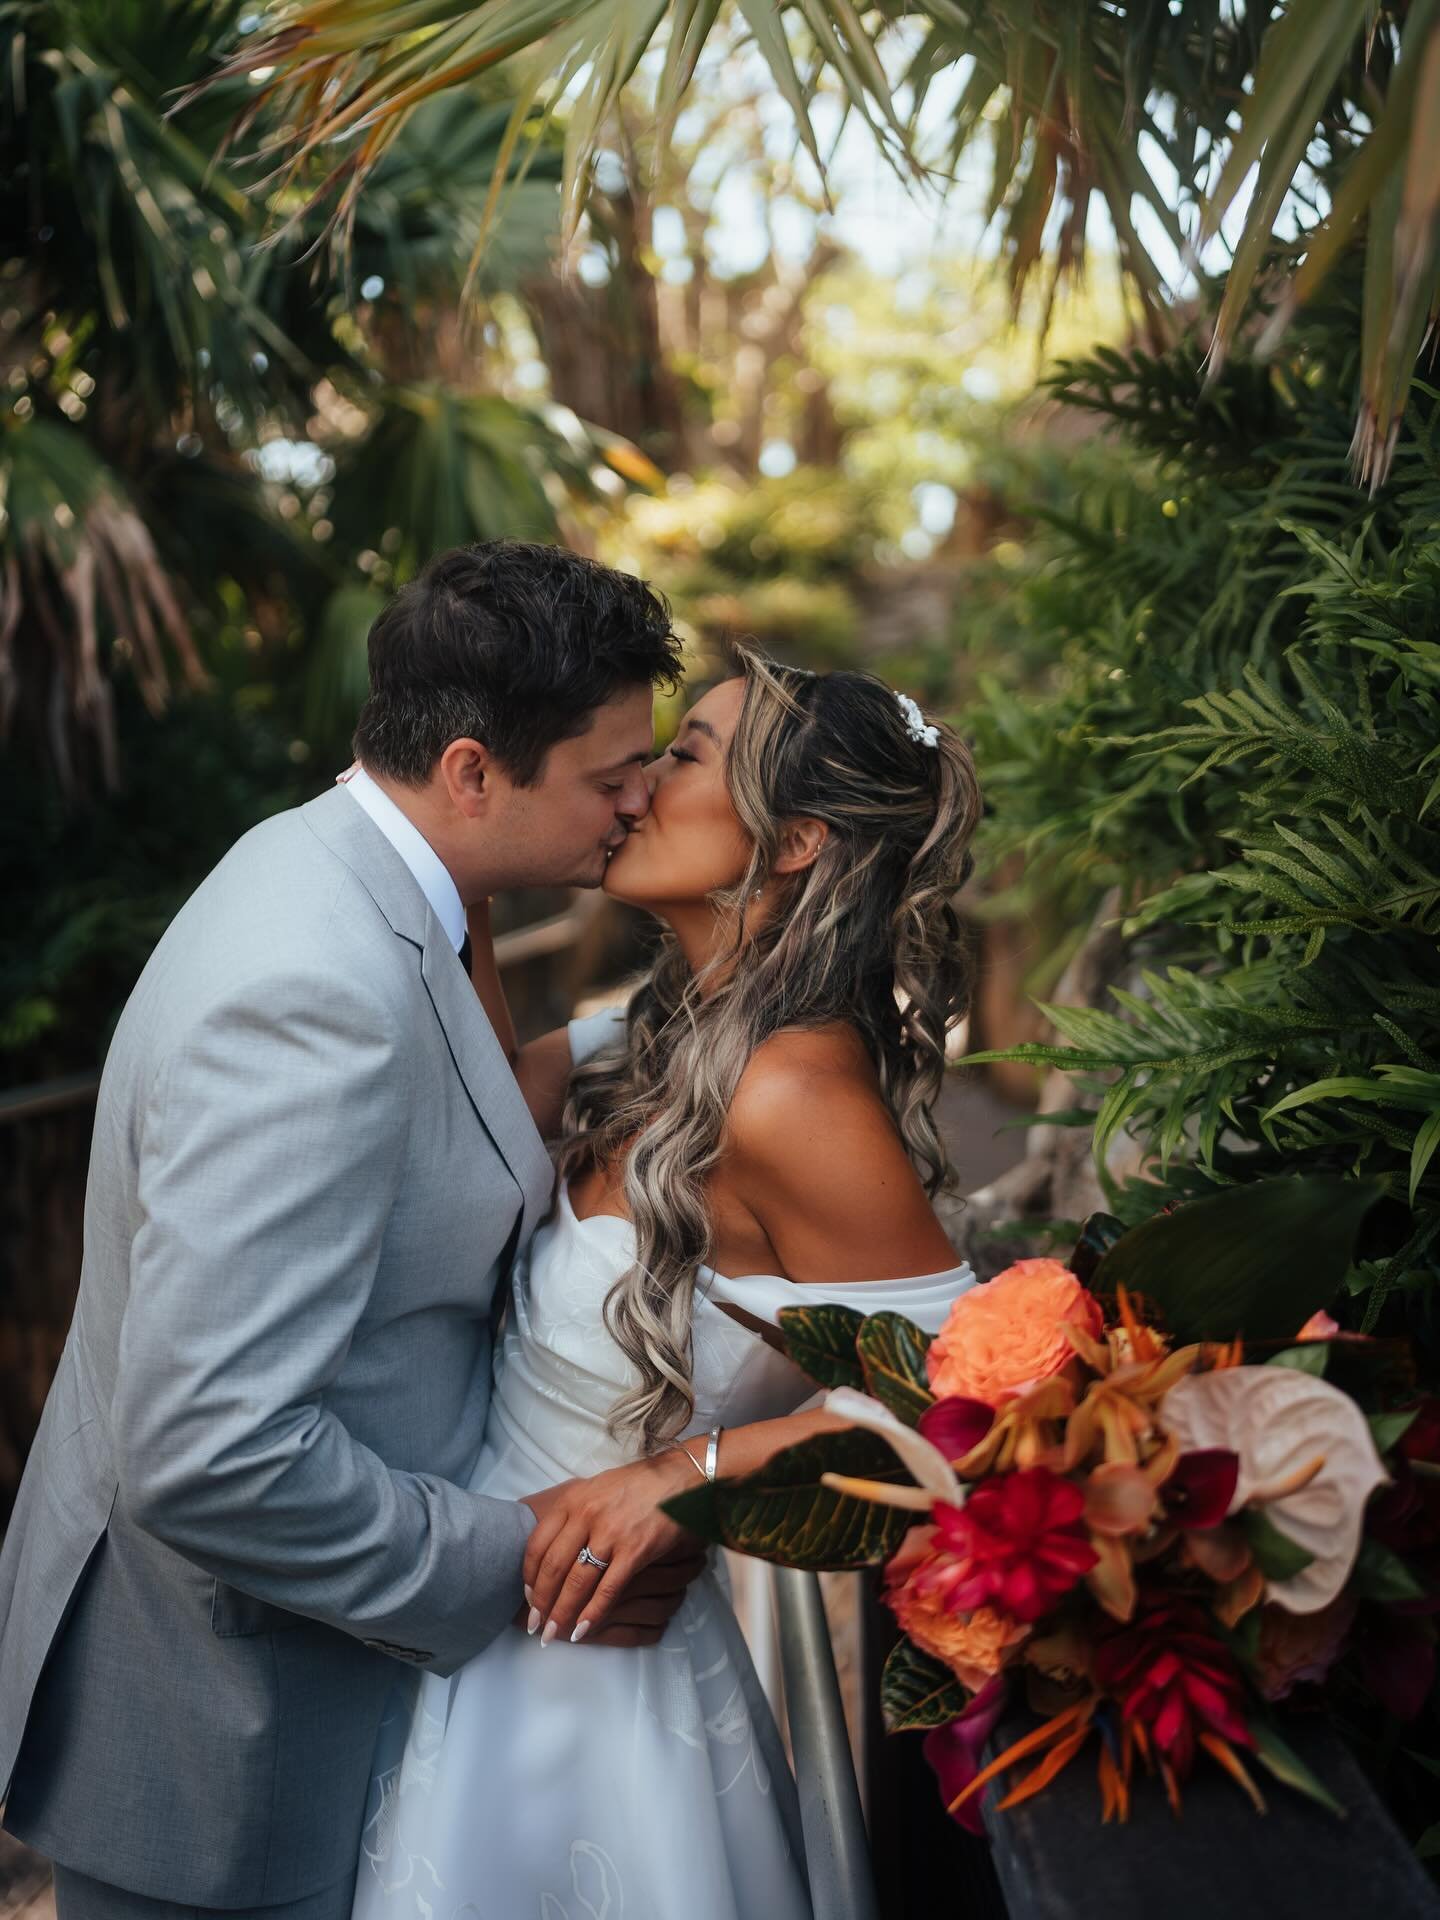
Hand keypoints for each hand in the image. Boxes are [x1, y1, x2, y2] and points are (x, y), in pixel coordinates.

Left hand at [519, 1451, 699, 1645]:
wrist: (678, 1478)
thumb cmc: (636, 1485)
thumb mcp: (595, 1489)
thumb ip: (573, 1514)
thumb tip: (551, 1547)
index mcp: (572, 1499)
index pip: (537, 1544)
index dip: (529, 1576)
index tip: (527, 1597)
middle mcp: (586, 1515)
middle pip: (553, 1567)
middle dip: (541, 1602)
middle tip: (534, 1624)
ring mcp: (610, 1533)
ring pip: (576, 1582)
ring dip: (562, 1613)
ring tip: (553, 1634)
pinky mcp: (635, 1550)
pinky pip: (608, 1589)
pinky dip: (593, 1613)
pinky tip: (583, 1629)